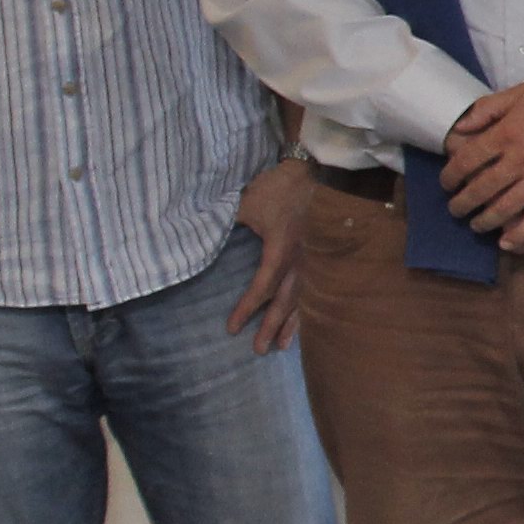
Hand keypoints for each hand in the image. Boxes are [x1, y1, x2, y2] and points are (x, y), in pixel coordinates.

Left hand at [224, 159, 318, 352]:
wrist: (315, 174)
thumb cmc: (279, 188)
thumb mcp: (247, 203)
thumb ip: (228, 223)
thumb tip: (202, 236)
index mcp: (280, 251)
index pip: (261, 287)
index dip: (246, 308)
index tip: (232, 327)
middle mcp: (300, 263)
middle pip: (285, 302)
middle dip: (271, 327)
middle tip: (258, 349)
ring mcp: (314, 262)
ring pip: (302, 300)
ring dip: (291, 324)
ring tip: (282, 347)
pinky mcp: (320, 259)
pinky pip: (313, 291)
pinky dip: (306, 310)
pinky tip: (303, 323)